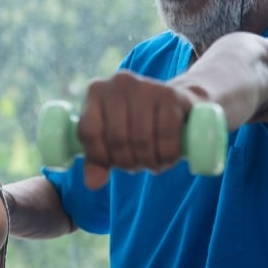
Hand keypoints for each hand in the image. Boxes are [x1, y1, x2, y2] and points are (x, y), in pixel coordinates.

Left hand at [77, 71, 199, 188]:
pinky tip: (167, 158)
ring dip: (148, 162)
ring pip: (141, 139)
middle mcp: (119, 83)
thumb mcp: (112, 139)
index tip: (112, 164)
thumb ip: (97, 161)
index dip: (100, 157)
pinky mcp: (171, 95)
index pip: (89, 132)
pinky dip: (167, 155)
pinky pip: (166, 136)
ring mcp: (146, 87)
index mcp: (96, 91)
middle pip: (116, 139)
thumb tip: (93, 183)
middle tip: (137, 166)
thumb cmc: (137, 124)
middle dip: (127, 162)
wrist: (178, 103)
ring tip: (152, 164)